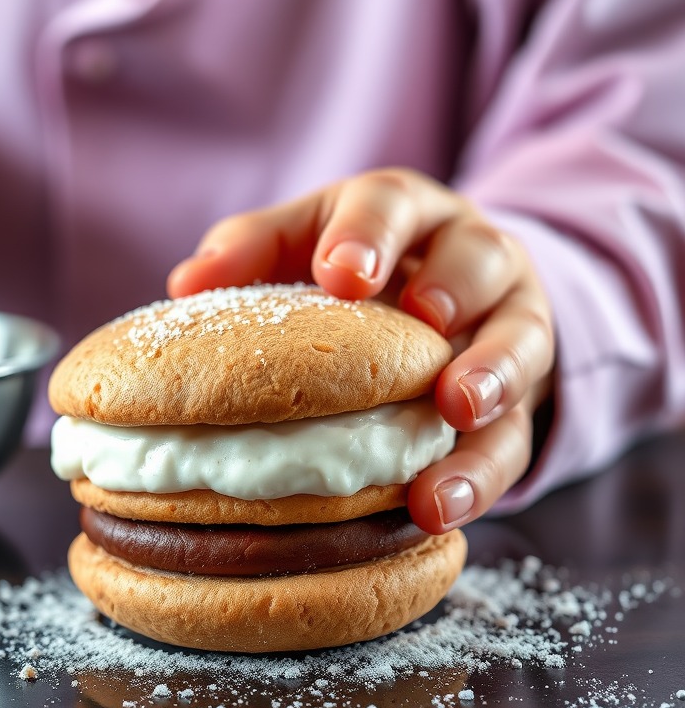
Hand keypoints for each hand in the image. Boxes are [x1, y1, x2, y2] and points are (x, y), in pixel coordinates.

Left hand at [167, 168, 554, 532]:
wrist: (450, 301)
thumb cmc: (355, 269)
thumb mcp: (307, 242)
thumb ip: (254, 251)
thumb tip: (185, 286)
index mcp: (405, 214)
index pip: (391, 204)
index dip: (370, 234)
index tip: (341, 274)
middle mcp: (469, 260)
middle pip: (478, 258)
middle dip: (454, 288)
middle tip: (425, 320)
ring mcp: (508, 325)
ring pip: (521, 344)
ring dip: (492, 379)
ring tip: (456, 413)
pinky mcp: (522, 399)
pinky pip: (515, 435)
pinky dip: (480, 471)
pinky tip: (438, 503)